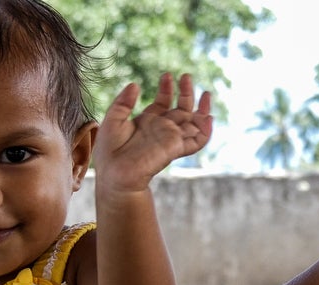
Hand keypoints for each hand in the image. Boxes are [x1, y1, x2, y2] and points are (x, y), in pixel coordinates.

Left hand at [93, 72, 212, 191]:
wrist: (115, 173)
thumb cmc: (110, 151)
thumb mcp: (113, 119)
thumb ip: (123, 102)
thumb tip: (135, 84)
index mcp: (148, 121)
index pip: (163, 102)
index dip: (167, 89)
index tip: (167, 76)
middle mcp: (162, 129)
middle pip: (181, 109)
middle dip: (186, 93)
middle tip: (186, 76)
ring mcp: (170, 139)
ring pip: (193, 124)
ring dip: (201, 110)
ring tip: (206, 94)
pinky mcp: (176, 148)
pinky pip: (196, 142)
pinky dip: (205, 132)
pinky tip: (208, 118)